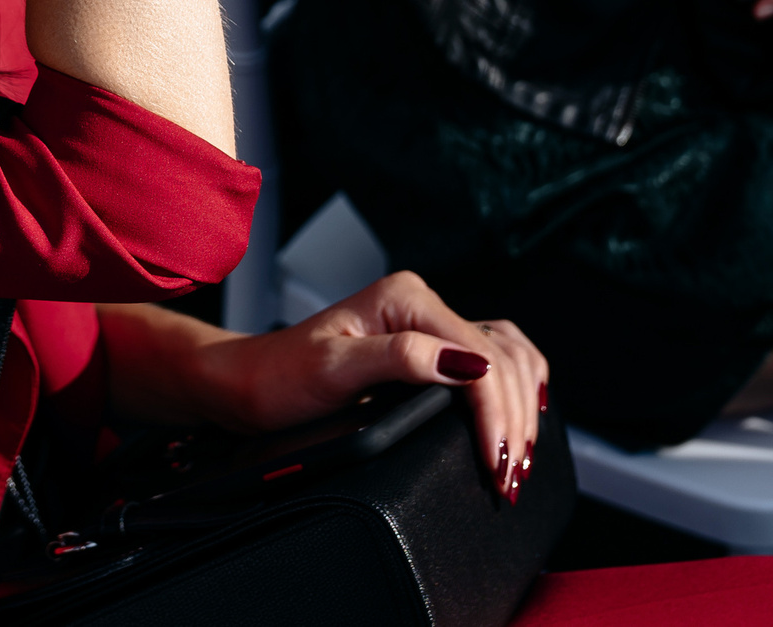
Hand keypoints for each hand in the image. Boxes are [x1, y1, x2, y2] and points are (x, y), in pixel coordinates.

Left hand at [186, 273, 550, 501]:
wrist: (251, 384)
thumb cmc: (281, 375)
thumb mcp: (334, 368)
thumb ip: (401, 360)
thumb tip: (464, 366)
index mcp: (406, 298)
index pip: (477, 354)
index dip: (494, 409)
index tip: (497, 459)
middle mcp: (422, 304)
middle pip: (498, 358)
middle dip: (512, 418)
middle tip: (509, 474)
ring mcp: (427, 325)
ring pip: (504, 356)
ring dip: (520, 406)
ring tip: (518, 460)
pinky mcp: (427, 349)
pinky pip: (489, 361)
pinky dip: (512, 389)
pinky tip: (521, 414)